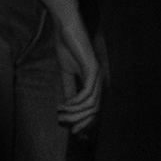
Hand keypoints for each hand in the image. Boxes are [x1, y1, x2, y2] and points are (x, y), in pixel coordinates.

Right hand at [47, 0, 104, 133]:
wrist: (66, 28)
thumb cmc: (67, 46)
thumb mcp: (66, 72)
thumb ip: (69, 88)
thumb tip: (67, 106)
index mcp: (93, 82)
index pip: (93, 108)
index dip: (85, 122)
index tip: (73, 132)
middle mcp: (99, 81)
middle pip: (94, 110)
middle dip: (81, 122)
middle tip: (67, 128)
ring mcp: (97, 75)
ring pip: (91, 105)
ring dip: (74, 113)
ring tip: (61, 114)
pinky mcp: (92, 69)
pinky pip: (86, 93)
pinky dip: (74, 102)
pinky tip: (65, 105)